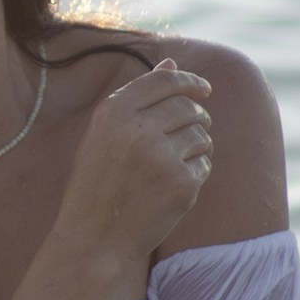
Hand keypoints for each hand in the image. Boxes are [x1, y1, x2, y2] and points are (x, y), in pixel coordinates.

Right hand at [54, 58, 212, 270]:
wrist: (95, 238)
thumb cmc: (97, 182)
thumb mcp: (105, 134)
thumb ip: (138, 97)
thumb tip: (173, 61)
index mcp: (113, 112)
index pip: (165, 79)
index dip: (190, 80)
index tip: (204, 89)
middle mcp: (137, 129)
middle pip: (188, 106)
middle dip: (196, 116)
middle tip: (188, 134)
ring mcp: (161, 157)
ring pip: (201, 134)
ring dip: (197, 145)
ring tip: (174, 164)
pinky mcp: (182, 184)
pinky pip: (204, 163)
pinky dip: (195, 171)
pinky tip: (172, 186)